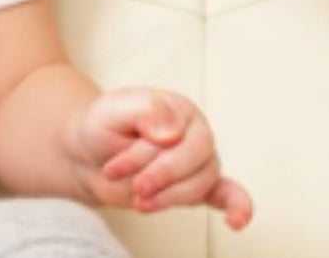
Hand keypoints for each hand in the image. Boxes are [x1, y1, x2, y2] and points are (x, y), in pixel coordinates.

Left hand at [73, 88, 252, 230]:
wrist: (90, 155)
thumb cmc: (103, 128)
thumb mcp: (113, 109)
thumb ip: (144, 110)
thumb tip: (174, 130)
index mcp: (179, 108)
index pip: (178, 134)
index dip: (146, 155)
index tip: (114, 167)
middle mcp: (194, 133)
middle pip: (196, 161)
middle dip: (162, 178)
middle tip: (136, 188)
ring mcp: (198, 162)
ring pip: (201, 183)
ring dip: (170, 197)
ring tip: (140, 200)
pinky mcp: (194, 188)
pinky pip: (227, 194)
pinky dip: (237, 206)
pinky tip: (238, 220)